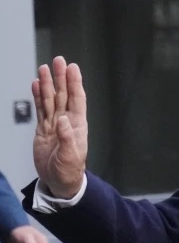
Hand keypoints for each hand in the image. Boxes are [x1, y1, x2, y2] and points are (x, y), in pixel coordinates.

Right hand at [32, 56, 88, 198]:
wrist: (59, 182)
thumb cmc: (69, 171)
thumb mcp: (70, 157)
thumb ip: (67, 138)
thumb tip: (62, 119)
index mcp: (77, 126)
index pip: (77, 99)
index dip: (75, 83)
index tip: (73, 68)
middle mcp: (66, 122)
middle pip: (63, 95)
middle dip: (61, 77)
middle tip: (58, 60)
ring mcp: (54, 125)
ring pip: (51, 99)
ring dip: (48, 84)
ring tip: (44, 68)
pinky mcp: (43, 130)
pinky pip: (40, 110)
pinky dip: (38, 97)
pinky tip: (36, 86)